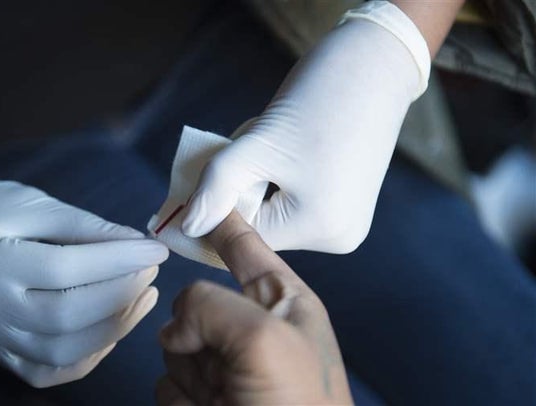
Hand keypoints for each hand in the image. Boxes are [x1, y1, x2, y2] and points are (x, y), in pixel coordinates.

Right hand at [0, 169, 168, 386]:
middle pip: (64, 317)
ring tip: (143, 295)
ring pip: (61, 352)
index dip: (117, 260)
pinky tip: (113, 325)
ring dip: (114, 327)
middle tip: (151, 270)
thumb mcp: (33, 202)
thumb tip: (138, 246)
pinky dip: (89, 354)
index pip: (62, 268)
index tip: (155, 249)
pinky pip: (48, 370)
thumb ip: (85, 226)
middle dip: (120, 294)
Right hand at [157, 211, 351, 404]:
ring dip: (190, 370)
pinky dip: (181, 398)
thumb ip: (210, 306)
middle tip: (218, 355)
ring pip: (174, 343)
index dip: (218, 225)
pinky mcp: (203, 397)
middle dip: (194, 328)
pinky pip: (167, 383)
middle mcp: (253, 329)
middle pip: (194, 302)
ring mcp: (226, 365)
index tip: (192, 201)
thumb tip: (175, 327)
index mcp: (282, 304)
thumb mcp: (262, 338)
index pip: (244, 249)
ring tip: (224, 394)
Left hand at [182, 2, 429, 252]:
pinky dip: (272, 180)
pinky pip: (291, 202)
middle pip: (259, 228)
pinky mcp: (347, 203)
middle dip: (232, 195)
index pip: (245, 238)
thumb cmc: (319, 97)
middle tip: (218, 156)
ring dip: (251, 184)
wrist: (375, 63)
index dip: (209, 218)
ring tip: (258, 142)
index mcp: (321, 227)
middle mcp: (337, 235)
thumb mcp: (257, 144)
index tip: (174, 206)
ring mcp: (345, 221)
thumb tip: (187, 228)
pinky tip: (279, 148)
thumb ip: (217, 187)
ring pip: (272, 214)